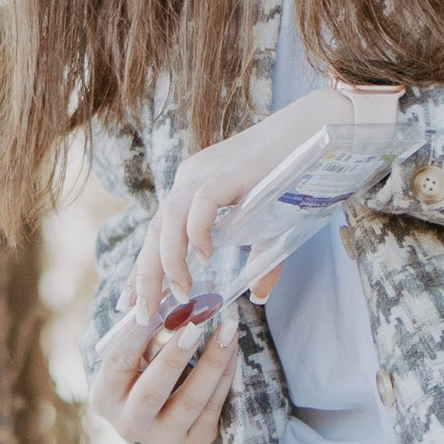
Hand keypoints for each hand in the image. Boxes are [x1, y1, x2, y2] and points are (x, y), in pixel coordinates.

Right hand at [90, 298, 238, 443]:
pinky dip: (225, 373)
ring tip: (226, 330)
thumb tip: (170, 300)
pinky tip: (232, 347)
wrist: (156, 416)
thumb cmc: (141, 373)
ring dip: (212, 361)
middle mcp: (129, 424)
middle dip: (175, 355)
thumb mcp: (133, 355)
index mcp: (105, 398)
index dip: (139, 335)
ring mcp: (163, 437)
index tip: (159, 309)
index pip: (119, 363)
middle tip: (195, 325)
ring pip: (191, 400)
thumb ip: (144, 331)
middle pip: (153, 391)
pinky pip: (214, 405)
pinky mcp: (195, 439)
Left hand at [127, 88, 344, 327]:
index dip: (140, 269)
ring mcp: (207, 173)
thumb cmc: (292, 175)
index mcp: (191, 189)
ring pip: (170, 219)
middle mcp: (190, 179)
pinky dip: (198, 232)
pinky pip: (202, 203)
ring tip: (180, 294)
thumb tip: (259, 296)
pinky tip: (206, 257)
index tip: (129, 303)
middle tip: (141, 314)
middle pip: (155, 231)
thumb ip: (260, 260)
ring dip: (169, 261)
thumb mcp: (269, 227)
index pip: (157, 234)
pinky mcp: (229, 171)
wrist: (314, 130)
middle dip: (145, 275)